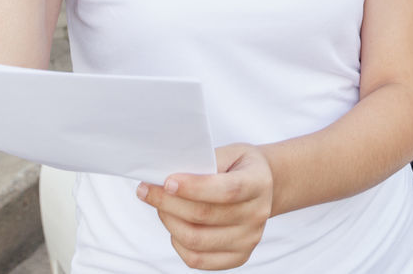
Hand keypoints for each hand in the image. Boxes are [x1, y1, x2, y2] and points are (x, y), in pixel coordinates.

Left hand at [137, 143, 274, 270]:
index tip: (167, 182)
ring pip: (196, 240)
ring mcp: (249, 239)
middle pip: (205, 216)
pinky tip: (175, 225)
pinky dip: (178, 243)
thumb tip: (168, 176)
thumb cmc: (240, 167)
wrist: (264, 187)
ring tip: (160, 206)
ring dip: (169, 222)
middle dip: (168, 203)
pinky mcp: (238, 257)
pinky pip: (198, 259)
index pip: (227, 190)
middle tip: (148, 190)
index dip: (195, 188)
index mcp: (259, 183)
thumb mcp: (230, 153)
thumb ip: (204, 162)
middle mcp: (257, 214)